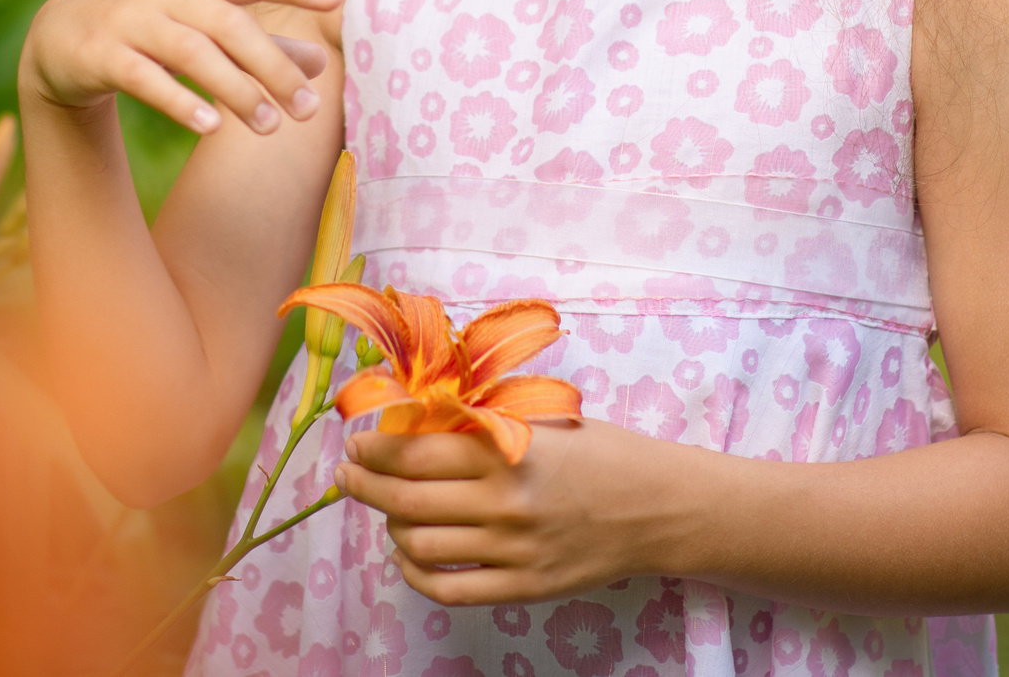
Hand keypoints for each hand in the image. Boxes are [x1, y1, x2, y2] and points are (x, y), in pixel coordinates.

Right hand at [19, 0, 340, 135]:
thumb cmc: (150, 24)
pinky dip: (178, 102)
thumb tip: (323, 63)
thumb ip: (261, 42)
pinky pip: (144, 78)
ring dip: (235, 90)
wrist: (58, 30)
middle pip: (228, 25)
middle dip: (272, 67)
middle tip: (308, 111)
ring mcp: (131, 21)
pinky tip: (210, 127)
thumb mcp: (202, 23)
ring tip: (270, 127)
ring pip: (192, 53)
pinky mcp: (101, 55)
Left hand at [335, 421, 689, 604]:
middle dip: (365, 485)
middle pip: (407, 499)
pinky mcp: (524, 587)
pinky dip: (415, 575)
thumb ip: (485, 422)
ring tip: (385, 512)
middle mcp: (505, 502)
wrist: (659, 507)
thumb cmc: (601, 452)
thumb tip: (417, 419)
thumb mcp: (544, 420)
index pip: (417, 452)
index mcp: (509, 451)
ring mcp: (514, 550)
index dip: (374, 449)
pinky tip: (408, 557)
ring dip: (390, 527)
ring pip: (420, 545)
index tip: (356, 443)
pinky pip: (450, 590)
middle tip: (349, 475)